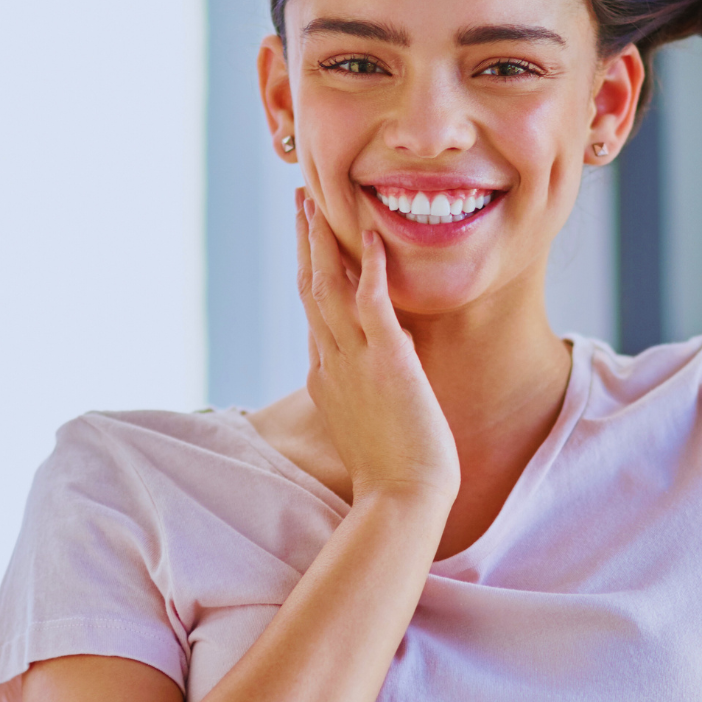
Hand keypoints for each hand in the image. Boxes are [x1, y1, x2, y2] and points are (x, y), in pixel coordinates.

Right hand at [296, 189, 459, 506]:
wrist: (401, 500)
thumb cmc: (393, 475)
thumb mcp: (365, 425)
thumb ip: (359, 393)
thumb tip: (369, 374)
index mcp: (325, 377)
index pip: (313, 312)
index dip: (307, 271)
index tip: (307, 240)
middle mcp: (330, 362)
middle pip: (310, 289)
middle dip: (305, 241)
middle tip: (300, 200)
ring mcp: (354, 360)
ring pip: (328, 286)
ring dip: (323, 239)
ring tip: (316, 200)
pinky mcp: (386, 361)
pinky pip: (372, 300)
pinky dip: (370, 265)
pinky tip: (371, 233)